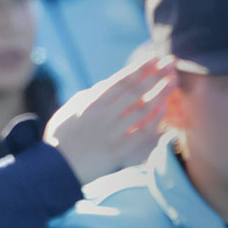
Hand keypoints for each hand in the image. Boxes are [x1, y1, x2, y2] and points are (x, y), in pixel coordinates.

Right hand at [43, 56, 174, 185]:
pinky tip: (165, 109)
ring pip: (143, 109)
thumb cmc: (59, 139)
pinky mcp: (120, 150)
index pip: (120, 81)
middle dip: (155, 75)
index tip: (154, 58)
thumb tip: (103, 86)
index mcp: (90, 104)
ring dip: (160, 93)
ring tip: (173, 81)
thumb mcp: (67, 112)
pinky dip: (155, 120)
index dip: (139, 69)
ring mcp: (113, 132)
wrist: (55, 168)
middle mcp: (103, 115)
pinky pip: (143, 132)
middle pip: (135, 91)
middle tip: (171, 62)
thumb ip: (86, 98)